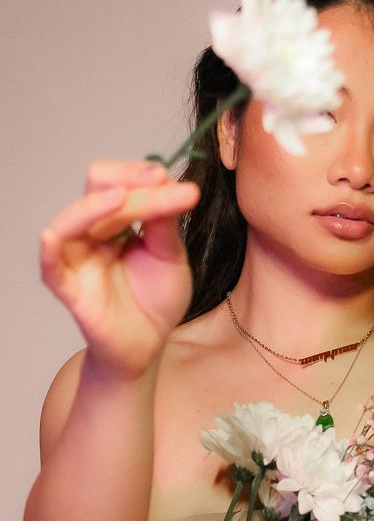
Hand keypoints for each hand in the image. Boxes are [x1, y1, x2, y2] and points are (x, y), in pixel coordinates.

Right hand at [41, 161, 199, 375]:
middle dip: (131, 184)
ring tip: (124, 199)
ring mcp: (78, 257)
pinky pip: (51, 266)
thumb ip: (164, 223)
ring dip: (96, 206)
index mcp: (115, 220)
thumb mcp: (170, 255)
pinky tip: (52, 236)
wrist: (149, 345)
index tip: (176, 182)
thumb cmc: (155, 300)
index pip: (119, 182)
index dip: (141, 176)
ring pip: (73, 219)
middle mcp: (92, 232)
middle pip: (97, 188)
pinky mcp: (70, 288)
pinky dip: (49, 249)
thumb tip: (169, 181)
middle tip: (165, 185)